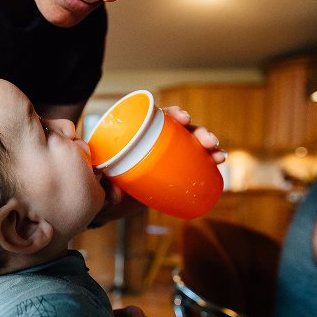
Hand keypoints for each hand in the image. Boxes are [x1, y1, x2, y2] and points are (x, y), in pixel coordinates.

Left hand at [91, 106, 226, 224]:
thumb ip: (103, 185)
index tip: (182, 118)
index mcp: (132, 135)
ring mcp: (163, 155)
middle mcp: (150, 141)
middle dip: (195, 130)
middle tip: (207, 139)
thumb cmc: (99, 185)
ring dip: (207, 144)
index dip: (170, 113)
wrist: (106, 203)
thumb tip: (114, 192)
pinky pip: (193, 161)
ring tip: (218, 154)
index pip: (152, 118)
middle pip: (176, 129)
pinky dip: (208, 159)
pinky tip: (220, 160)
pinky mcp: (173, 170)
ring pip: (189, 143)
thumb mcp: (97, 182)